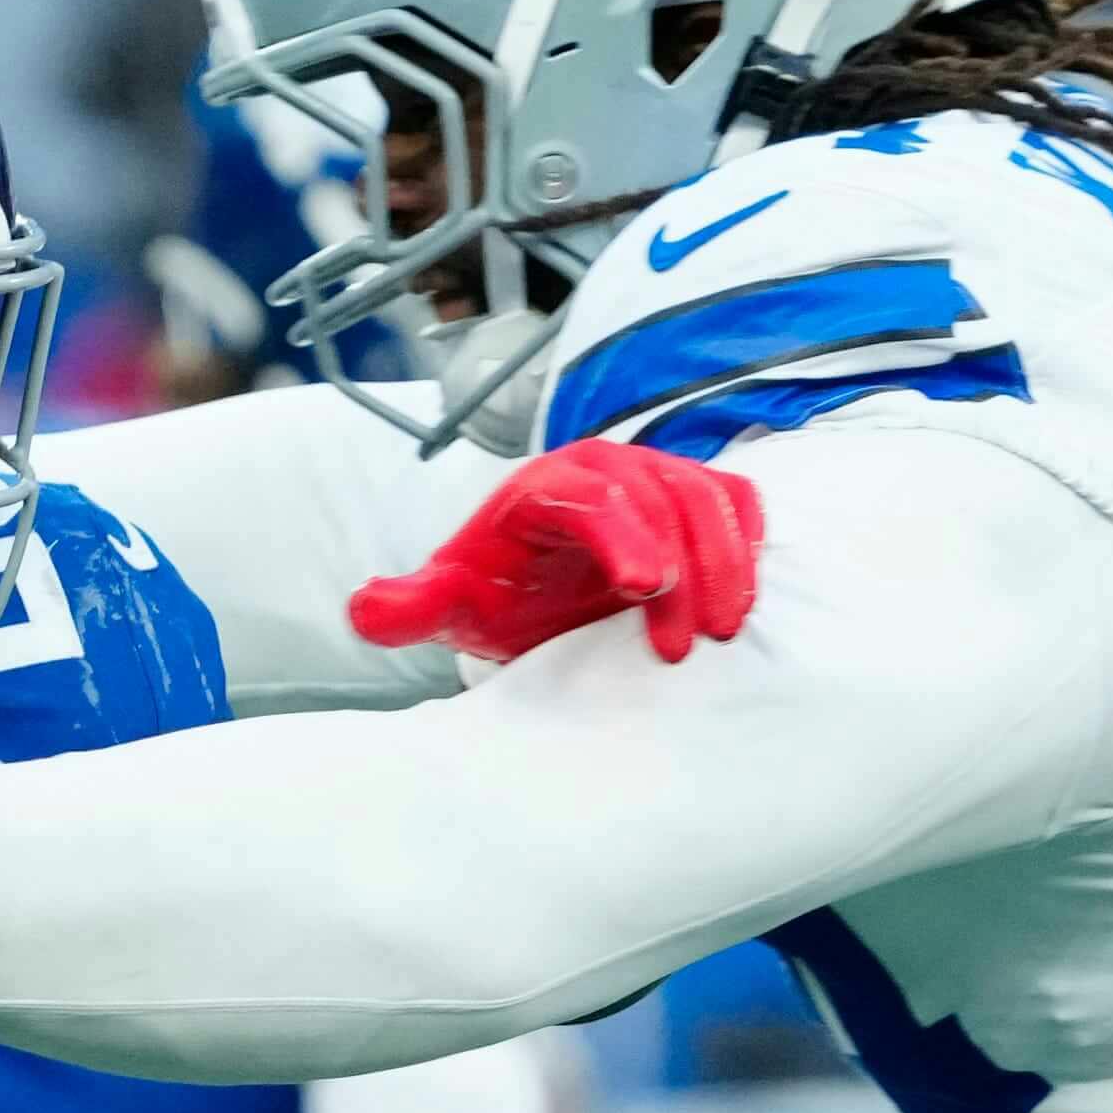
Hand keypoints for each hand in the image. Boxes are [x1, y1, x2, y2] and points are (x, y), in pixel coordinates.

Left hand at [350, 442, 765, 665]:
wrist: (538, 587)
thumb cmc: (499, 593)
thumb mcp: (454, 605)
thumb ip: (412, 608)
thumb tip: (364, 610)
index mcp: (547, 486)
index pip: (594, 495)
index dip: (622, 534)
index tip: (645, 587)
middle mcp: (609, 467)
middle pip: (663, 497)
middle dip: (684, 569)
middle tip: (685, 644)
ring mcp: (658, 477)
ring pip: (708, 499)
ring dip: (725, 563)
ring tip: (722, 629)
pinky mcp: (697, 498)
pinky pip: (737, 502)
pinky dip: (748, 540)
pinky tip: (745, 595)